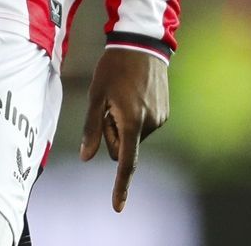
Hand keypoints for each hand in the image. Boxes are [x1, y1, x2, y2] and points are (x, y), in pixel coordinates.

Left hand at [78, 48, 168, 211]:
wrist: (142, 44)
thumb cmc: (114, 68)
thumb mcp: (96, 95)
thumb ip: (92, 128)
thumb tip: (86, 157)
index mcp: (131, 121)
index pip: (126, 162)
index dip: (120, 186)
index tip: (118, 207)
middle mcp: (149, 124)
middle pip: (124, 148)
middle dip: (113, 136)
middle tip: (108, 107)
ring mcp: (159, 118)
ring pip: (134, 137)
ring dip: (124, 124)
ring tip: (123, 96)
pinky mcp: (164, 112)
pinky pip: (143, 126)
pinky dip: (135, 118)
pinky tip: (133, 94)